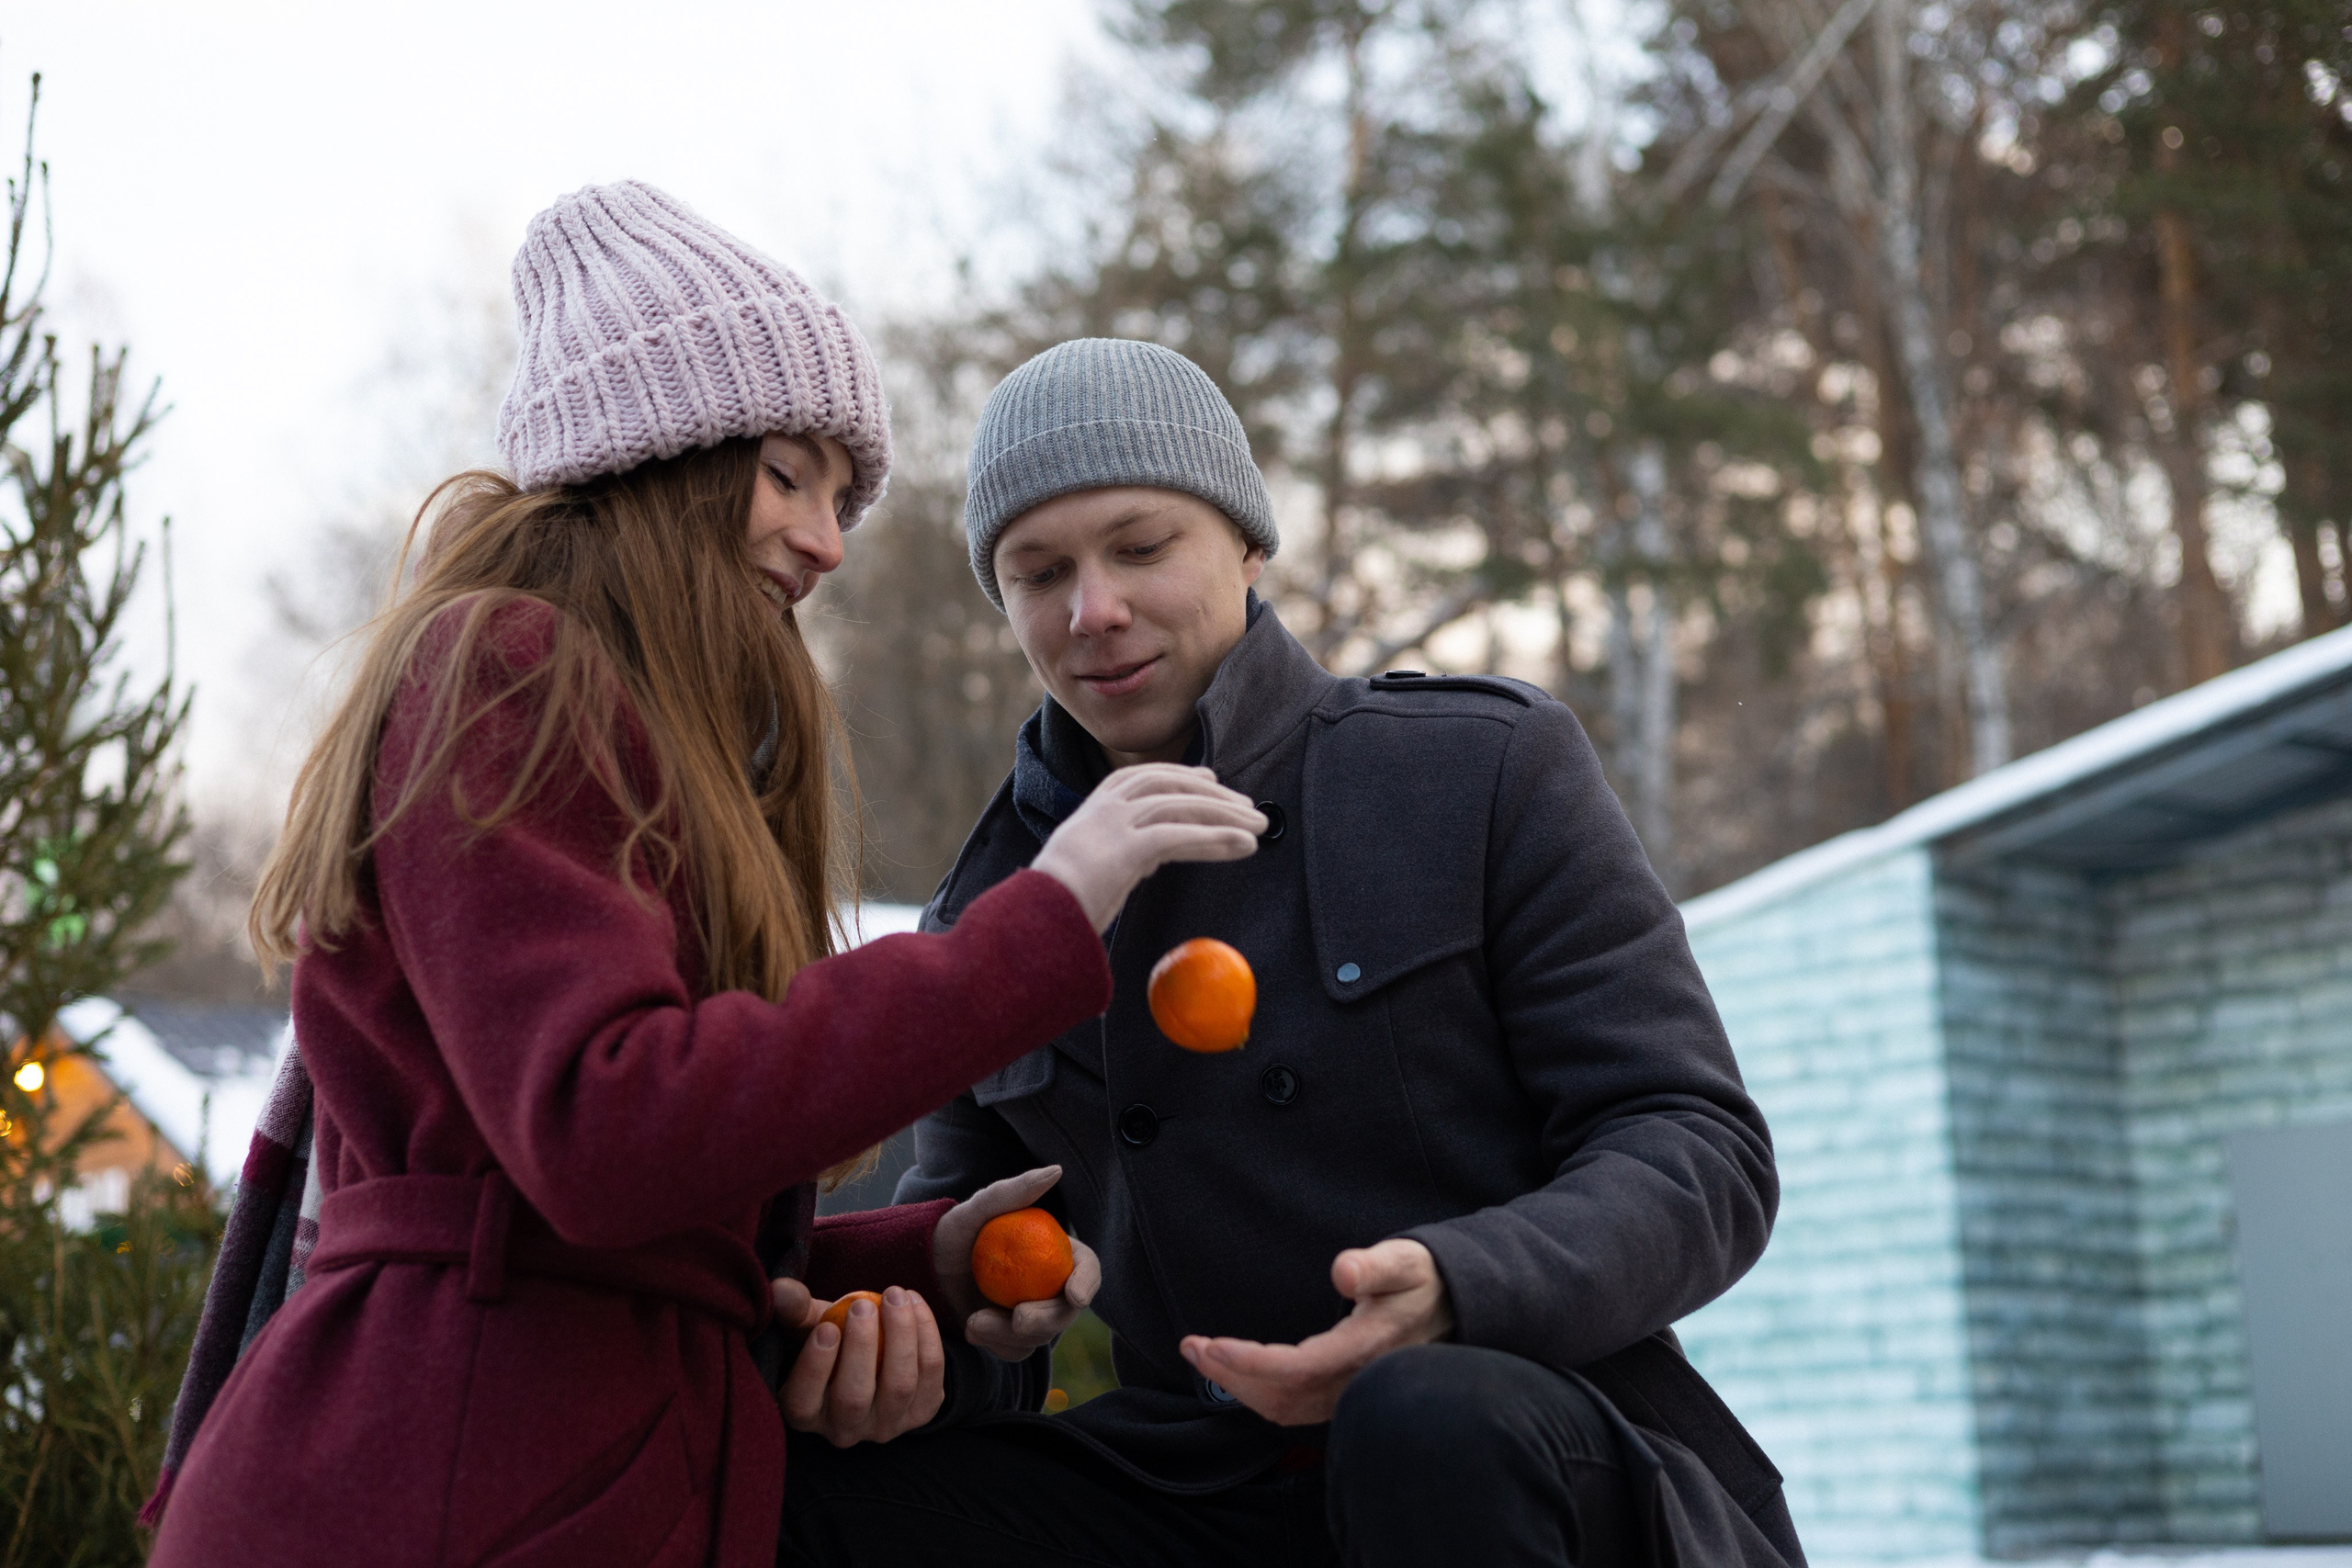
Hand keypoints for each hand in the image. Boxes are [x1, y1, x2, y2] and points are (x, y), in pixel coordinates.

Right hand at [771, 1278, 945, 1445]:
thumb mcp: (809, 1325)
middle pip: (854, 1399)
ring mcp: (886, 1426)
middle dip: (861, 1347)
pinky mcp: (922, 1412)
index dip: (814, 1368)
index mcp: (806, 1412)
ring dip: (900, 1336)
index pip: (802, 1403)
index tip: (826, 1328)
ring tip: (895, 1295)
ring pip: (899, 1386)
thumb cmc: (834, 1339)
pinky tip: (915, 1303)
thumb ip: (795, 1310)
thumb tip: (780, 1287)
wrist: (878, 1354)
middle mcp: (844, 1430)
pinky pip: (932, 1375)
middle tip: (863, 1304)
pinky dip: (927, 1335)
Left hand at [932, 1165, 1101, 1361]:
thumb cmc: (955, 1231)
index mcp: (1055, 1253)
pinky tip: (971, 1328)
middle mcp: (1049, 1286)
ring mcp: (1030, 1313)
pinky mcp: (1008, 1337)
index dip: (1088, 1282)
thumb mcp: (979, 1208)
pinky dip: (995, 1344)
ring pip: (1041, 1336)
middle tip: (1018, 1318)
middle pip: (1067, 1311)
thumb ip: (1015, 1190)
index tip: (1074, 1295)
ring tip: (974, 1321)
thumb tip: (1056, 1170)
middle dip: (1047, 1319)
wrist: (924, 1268)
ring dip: (1010, 1335)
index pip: (1087, 1268)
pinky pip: (1015, 1351)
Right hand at [1030, 764, 1264, 930]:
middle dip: (1213, 794)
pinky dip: (1217, 839)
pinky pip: (1182, 836)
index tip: (1210, 778)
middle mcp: (1103, 809)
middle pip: (1169, 785)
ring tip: (1258, 828)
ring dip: (1225, 815)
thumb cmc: (1053, 906)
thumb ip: (1115, 857)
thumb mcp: (1084, 869)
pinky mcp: (1128, 849)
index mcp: (1091, 810)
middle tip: (1248, 807)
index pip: (1142, 778)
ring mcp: (1114, 826)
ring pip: (1181, 806)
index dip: (1180, 775)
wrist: (1031, 922)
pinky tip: (1243, 846)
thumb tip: (1144, 863)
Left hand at [1178, 1239, 1451, 1426]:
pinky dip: (1256, 1394)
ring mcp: (1349, 1394)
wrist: (1454, 1306)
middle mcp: (1355, 1381)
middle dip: (1230, 1375)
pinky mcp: (1342, 1396)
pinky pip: (1292, 1407)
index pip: (1300, 1369)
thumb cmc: (1424, 1278)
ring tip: (1200, 1355)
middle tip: (1191, 1346)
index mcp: (1367, 1348)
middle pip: (1282, 1396)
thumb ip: (1375, 1265)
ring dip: (1237, 1386)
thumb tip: (1343, 1271)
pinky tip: (1234, 1372)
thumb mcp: (1405, 1261)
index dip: (1253, 1363)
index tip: (1214, 1345)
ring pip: (1284, 1407)